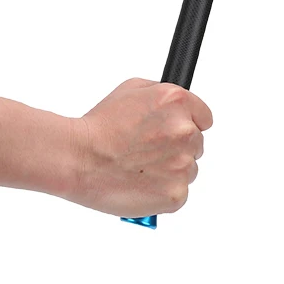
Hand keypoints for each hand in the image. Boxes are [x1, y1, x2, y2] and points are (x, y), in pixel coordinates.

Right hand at [68, 78, 212, 216]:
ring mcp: (182, 164)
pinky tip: (142, 183)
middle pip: (197, 143)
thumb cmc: (100, 125)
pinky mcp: (176, 194)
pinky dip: (163, 191)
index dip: (188, 123)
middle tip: (149, 150)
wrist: (79, 158)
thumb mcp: (131, 89)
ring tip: (140, 167)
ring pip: (189, 169)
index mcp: (177, 102)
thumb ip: (161, 94)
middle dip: (177, 147)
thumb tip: (177, 105)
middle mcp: (185, 131)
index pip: (204, 117)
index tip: (174, 131)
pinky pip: (179, 193)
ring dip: (171, 169)